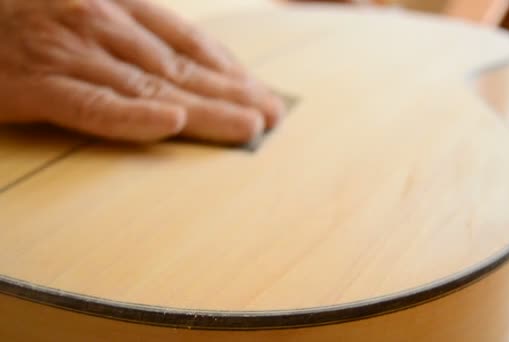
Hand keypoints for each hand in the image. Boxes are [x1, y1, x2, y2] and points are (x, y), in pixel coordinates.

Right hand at [0, 0, 284, 142]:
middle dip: (233, 92)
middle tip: (273, 114)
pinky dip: (131, 115)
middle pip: (181, 66)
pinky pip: (90, 104)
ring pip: (150, 86)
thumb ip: (130, 32)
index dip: (229, 68)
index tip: (260, 91)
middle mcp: (101, 24)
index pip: (187, 40)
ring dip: (204, 108)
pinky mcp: (35, 84)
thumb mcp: (84, 12)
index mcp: (116, 5)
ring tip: (247, 126)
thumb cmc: (23, 18)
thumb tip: (178, 64)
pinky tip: (169, 123)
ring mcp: (69, 53)